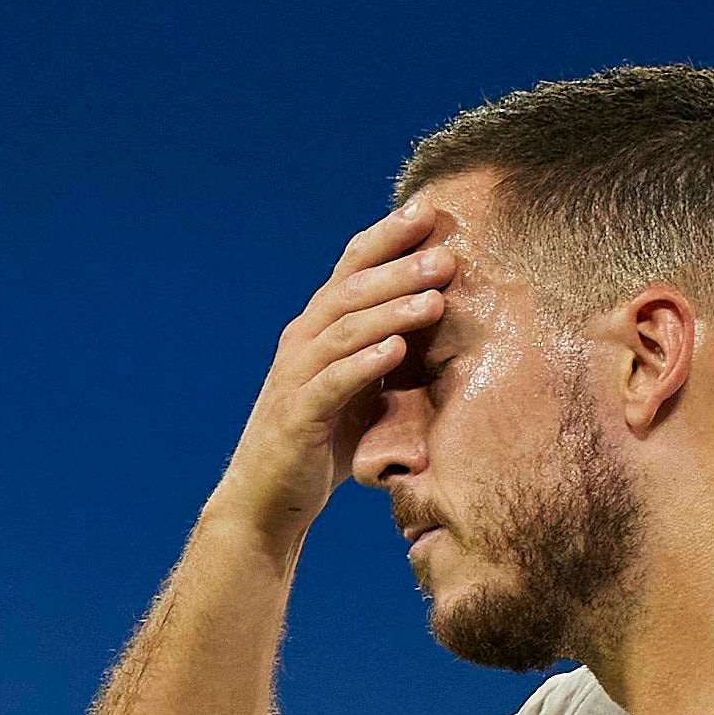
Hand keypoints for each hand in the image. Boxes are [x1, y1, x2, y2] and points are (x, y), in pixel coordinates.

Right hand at [210, 205, 451, 550]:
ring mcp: (294, 378)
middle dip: (399, 268)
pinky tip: (395, 350)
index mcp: (317, 329)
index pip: (352, 268)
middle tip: (446, 254)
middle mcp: (301, 343)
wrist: (267, 503)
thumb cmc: (319, 444)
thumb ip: (385, 352)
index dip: (387, 237)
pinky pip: (332, 383)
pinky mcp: (295, 418)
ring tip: (435, 300)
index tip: (429, 211)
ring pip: (344, 330)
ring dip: (391, 311)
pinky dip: (364, 364)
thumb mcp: (359, 388)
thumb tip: (440, 317)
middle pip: (350, 290)